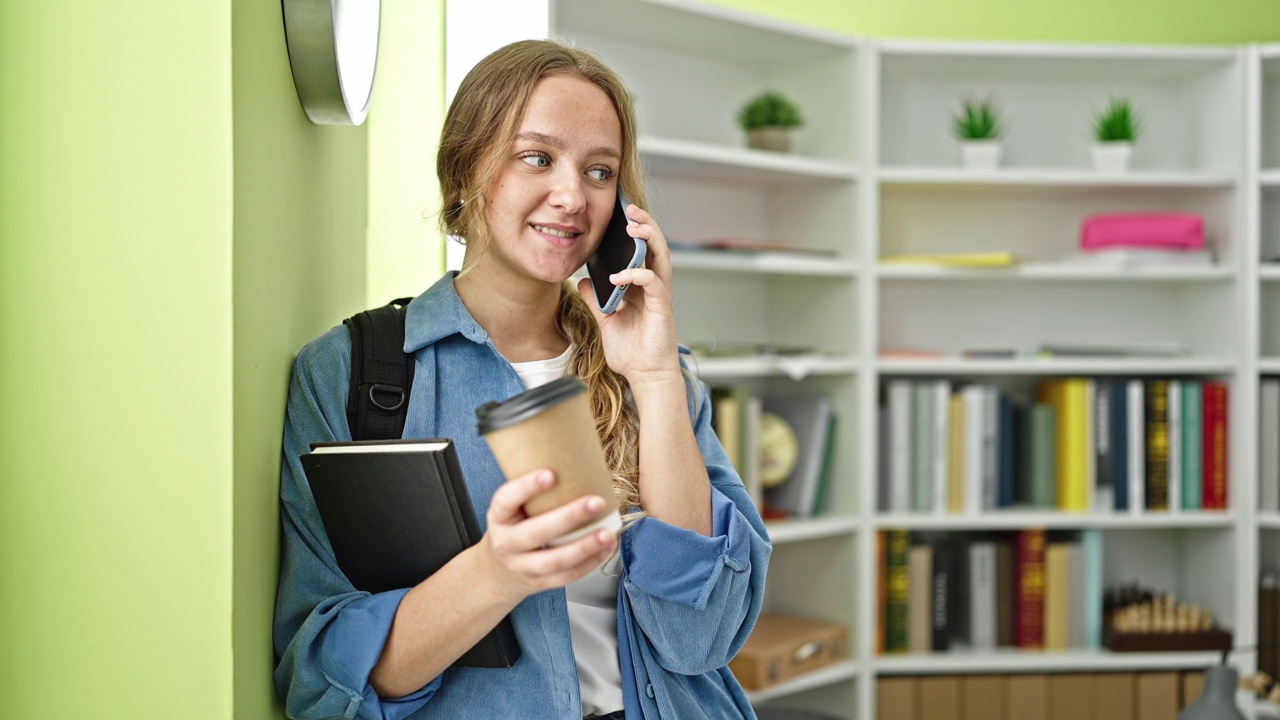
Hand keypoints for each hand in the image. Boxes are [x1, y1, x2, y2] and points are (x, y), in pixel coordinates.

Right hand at [477, 468, 617, 602]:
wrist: (496, 572)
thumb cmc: (512, 529)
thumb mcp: (511, 510)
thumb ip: (535, 493)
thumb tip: (580, 463)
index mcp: (499, 518)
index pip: (506, 500)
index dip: (526, 487)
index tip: (550, 473)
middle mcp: (507, 543)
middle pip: (536, 533)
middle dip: (568, 517)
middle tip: (596, 502)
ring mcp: (522, 566)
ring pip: (554, 561)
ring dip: (584, 547)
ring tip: (607, 533)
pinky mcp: (540, 583)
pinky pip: (566, 576)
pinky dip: (589, 563)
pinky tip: (606, 548)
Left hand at [577, 203, 680, 386]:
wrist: (645, 378)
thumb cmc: (632, 354)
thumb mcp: (606, 322)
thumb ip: (596, 300)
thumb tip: (583, 281)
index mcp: (642, 288)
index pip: (642, 251)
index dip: (635, 231)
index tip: (620, 214)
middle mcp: (654, 287)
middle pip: (656, 245)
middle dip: (645, 223)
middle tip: (629, 208)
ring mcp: (660, 296)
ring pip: (661, 256)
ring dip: (648, 237)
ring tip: (632, 226)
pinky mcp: (662, 307)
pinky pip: (652, 282)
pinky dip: (635, 274)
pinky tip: (618, 276)